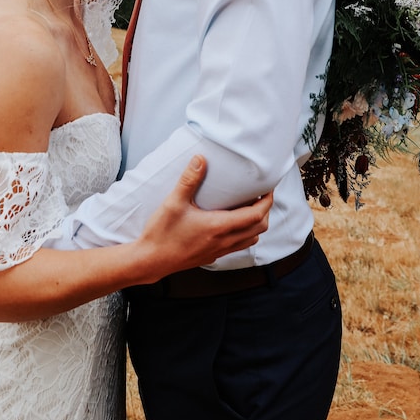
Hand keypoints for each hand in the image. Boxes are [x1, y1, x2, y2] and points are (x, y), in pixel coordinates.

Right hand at [138, 156, 272, 278]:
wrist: (151, 260)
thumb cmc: (162, 233)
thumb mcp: (173, 203)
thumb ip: (188, 180)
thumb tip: (200, 159)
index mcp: (219, 227)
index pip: (256, 215)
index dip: (266, 201)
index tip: (268, 188)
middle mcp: (224, 240)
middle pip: (259, 227)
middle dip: (265, 210)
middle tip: (261, 194)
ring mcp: (219, 250)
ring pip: (251, 238)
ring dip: (256, 223)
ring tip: (249, 207)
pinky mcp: (213, 256)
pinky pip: (239, 246)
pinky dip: (245, 233)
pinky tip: (232, 223)